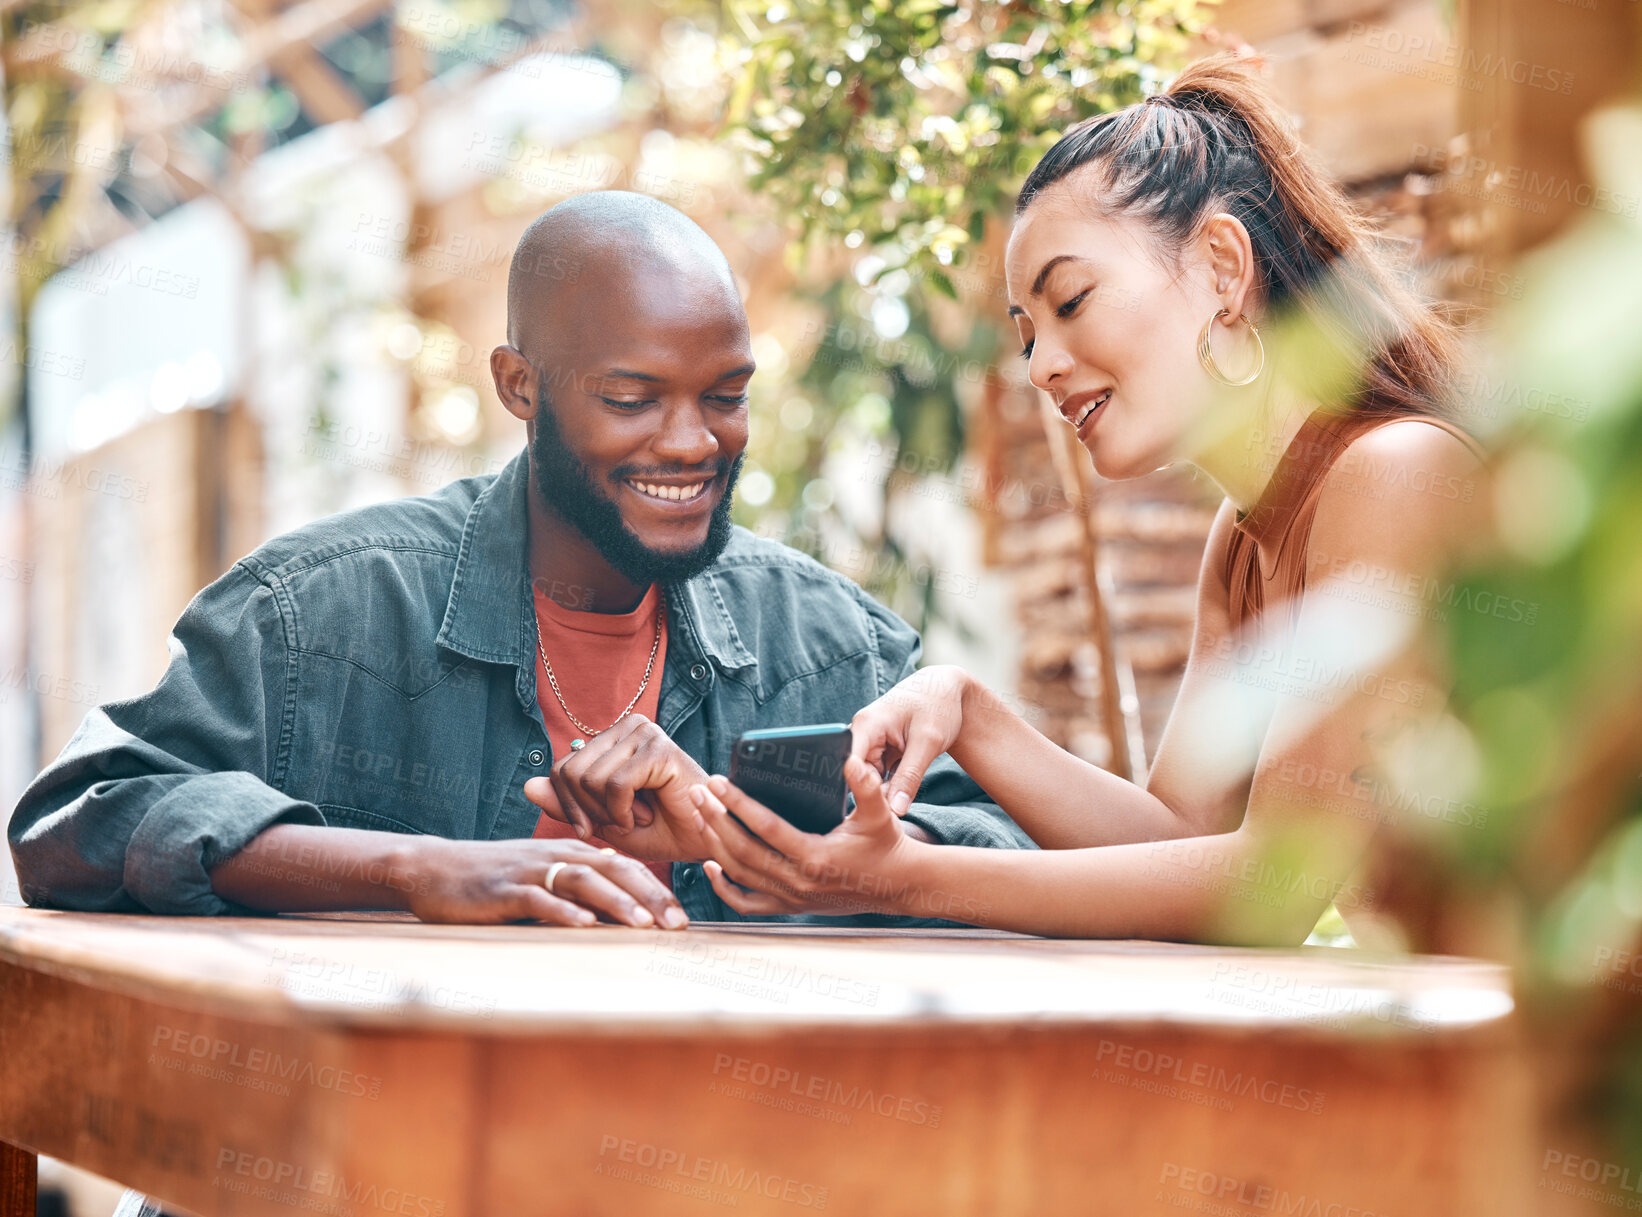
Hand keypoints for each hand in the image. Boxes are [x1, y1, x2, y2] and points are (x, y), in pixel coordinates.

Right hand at [402, 836, 687, 927]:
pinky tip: (584, 926)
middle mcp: (556, 857)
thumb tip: (620, 904)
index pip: (626, 868)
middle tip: (678, 924)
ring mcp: (529, 872)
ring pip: (581, 881)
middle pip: (614, 871)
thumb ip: (579, 885)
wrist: (434, 869)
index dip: (657, 890)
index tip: (683, 918)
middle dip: (650, 897)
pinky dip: (562, 911)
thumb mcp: (542, 876)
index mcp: (571, 853)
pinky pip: (538, 899)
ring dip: (615, 902)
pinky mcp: (503, 890)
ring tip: (643, 924)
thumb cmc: (493, 877)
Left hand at [522, 715, 715, 861]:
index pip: (561, 767)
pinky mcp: (659, 749)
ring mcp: (645, 733)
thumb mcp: (602, 821)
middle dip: (588, 811)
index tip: (589, 829)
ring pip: (590, 779)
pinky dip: (623, 812)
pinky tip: (646, 815)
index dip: (568, 806)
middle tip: (619, 823)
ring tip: (637, 817)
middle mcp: (628, 727)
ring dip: (610, 814)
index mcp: (613, 738)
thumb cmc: (659, 831)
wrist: (702, 843)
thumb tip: (527, 786)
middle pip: (570, 772)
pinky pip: (615, 785)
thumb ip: (567, 804)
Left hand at [688, 756, 926, 917]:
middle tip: (697, 792)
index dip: (737, 804)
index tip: (717, 783)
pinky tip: (709, 863)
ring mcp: (791, 897)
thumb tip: (852, 761)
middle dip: (714, 820)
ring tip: (699, 816)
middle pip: (742, 850)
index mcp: (816, 856)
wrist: (897, 886)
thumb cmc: (886, 846)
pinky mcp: (789, 906)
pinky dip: (723, 886)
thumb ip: (867, 786)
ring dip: (713, 844)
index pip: (765, 827)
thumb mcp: (881, 813)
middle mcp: (799, 881)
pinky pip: (746, 902)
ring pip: (739, 874)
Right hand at [849, 665, 971, 815]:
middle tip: (898, 806)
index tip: (876, 807)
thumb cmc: (938, 706)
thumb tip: (895, 811)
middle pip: (857, 775)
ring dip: (885, 790)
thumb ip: (910, 778)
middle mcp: (862, 734)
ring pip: (869, 779)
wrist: (947, 690)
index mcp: (866, 725)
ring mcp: (870, 743)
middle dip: (874, 793)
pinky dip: (892, 783)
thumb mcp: (928, 743)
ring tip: (904, 793)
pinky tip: (906, 783)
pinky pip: (879, 776)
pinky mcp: (879, 751)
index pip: (848, 764)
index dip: (857, 788)